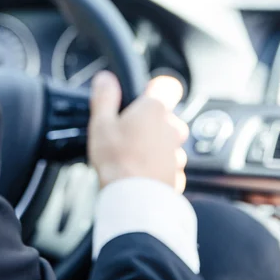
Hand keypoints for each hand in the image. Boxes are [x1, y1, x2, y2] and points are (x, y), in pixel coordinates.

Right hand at [88, 71, 188, 191]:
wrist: (133, 201)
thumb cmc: (117, 161)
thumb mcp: (101, 124)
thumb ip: (105, 97)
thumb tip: (105, 78)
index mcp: (154, 110)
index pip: (168, 85)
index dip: (157, 87)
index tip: (146, 94)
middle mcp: (172, 128)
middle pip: (167, 117)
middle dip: (152, 123)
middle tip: (130, 134)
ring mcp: (178, 153)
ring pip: (169, 143)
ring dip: (156, 147)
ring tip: (133, 158)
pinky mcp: (178, 175)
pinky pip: (169, 165)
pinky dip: (158, 168)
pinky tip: (141, 174)